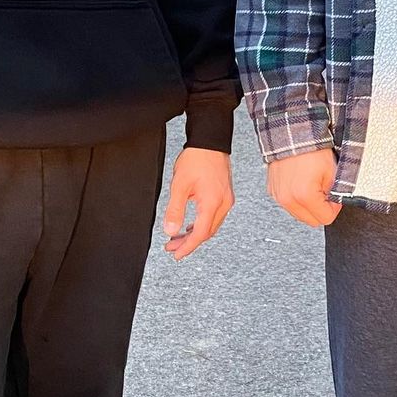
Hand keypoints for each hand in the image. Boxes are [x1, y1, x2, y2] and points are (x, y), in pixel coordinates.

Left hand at [162, 147, 233, 261]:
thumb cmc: (197, 158)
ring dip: (195, 233)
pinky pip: (214, 216)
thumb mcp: (180, 185)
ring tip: (178, 237)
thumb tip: (170, 229)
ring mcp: (226, 199)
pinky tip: (191, 224)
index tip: (177, 254)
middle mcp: (223, 203)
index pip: (200, 234)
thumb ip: (174, 209)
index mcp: (213, 203)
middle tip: (172, 247)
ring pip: (211, 226)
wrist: (210, 141)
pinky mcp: (225, 194)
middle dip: (189, 242)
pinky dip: (202, 224)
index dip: (187, 247)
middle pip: (207, 232)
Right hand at [267, 147, 340, 226]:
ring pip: (299, 215)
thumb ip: (335, 194)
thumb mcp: (332, 172)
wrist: (292, 134)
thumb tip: (334, 203)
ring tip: (312, 186)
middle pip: (311, 221)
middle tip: (324, 192)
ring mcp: (278, 196)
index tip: (334, 197)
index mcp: (304, 195)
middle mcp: (288, 199)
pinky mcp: (273, 191)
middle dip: (320, 209)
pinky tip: (301, 184)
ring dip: (308, 205)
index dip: (334, 208)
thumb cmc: (311, 149)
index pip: (325, 218)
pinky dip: (296, 199)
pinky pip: (288, 204)